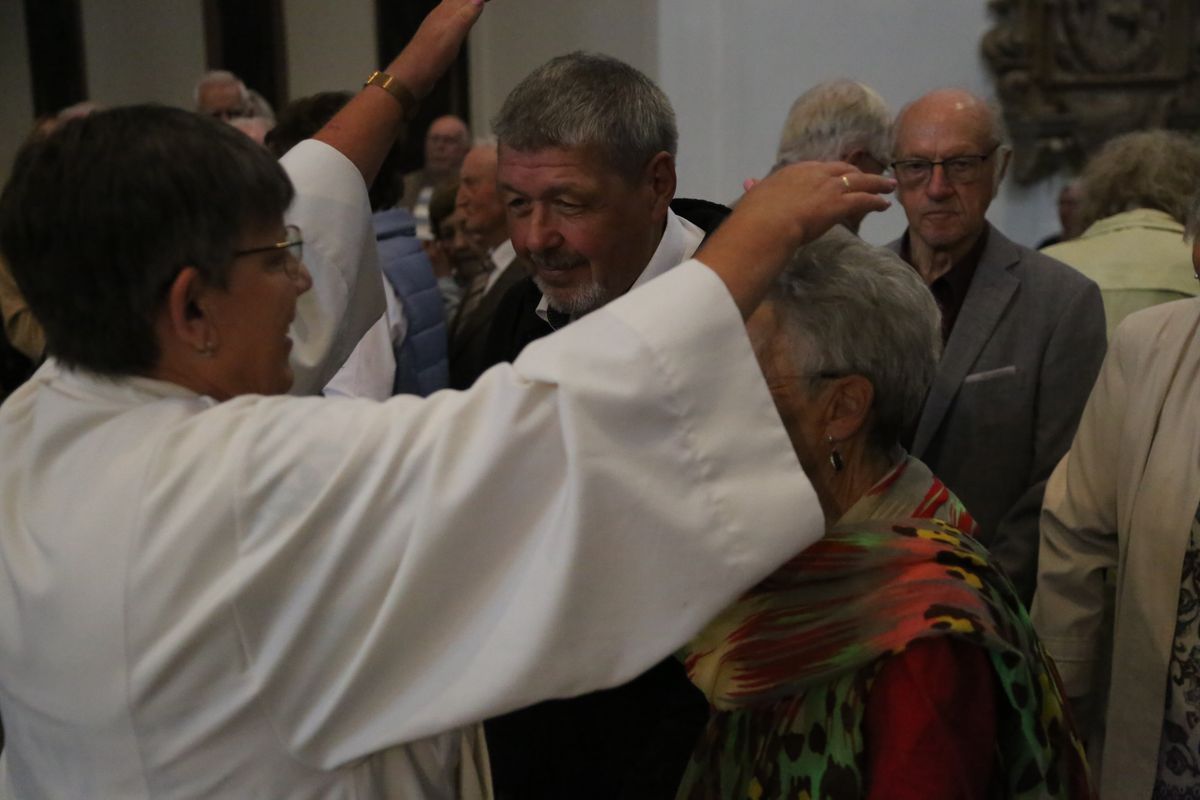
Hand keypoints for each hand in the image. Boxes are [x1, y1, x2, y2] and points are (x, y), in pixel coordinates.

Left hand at [390, 0, 487, 98]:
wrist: (411, 76)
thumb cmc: (429, 57)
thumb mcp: (452, 35)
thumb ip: (466, 16)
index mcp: (445, 13)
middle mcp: (440, 16)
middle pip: (459, 0)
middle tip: (485, 1)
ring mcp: (437, 27)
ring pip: (454, 8)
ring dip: (465, 3)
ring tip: (475, 3)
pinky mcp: (436, 39)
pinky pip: (451, 20)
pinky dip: (459, 16)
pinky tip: (459, 21)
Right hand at [697, 162, 894, 318]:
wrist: (766, 224)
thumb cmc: (755, 218)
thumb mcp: (754, 199)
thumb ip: (756, 191)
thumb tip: (748, 184)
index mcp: (792, 172)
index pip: (818, 168)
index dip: (832, 172)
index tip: (839, 177)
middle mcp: (813, 173)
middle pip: (842, 170)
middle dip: (858, 174)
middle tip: (870, 179)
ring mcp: (828, 187)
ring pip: (859, 181)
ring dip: (875, 184)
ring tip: (887, 187)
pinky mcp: (839, 203)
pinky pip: (864, 199)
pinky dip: (876, 200)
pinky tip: (885, 205)